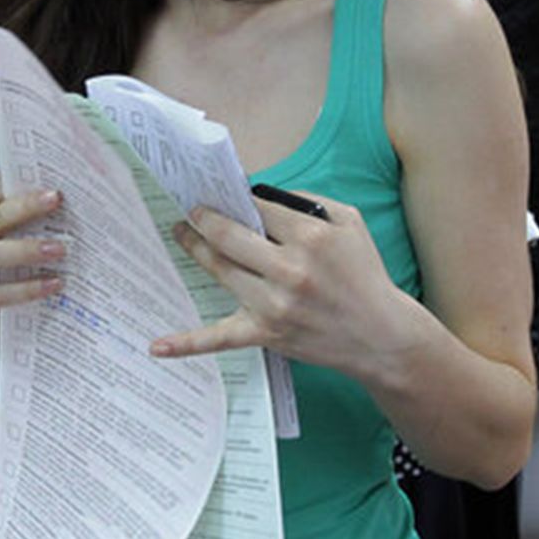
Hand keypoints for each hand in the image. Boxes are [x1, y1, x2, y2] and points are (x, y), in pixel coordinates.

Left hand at [156, 193, 412, 375]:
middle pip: (229, 236)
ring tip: (181, 233)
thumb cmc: (364, 275)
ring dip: (195, 249)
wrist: (381, 335)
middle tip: (190, 210)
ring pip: (221, 270)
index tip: (223, 192)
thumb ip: (308, 202)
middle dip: (203, 218)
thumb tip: (262, 195)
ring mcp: (274, 304)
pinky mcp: (266, 333)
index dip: (239, 197)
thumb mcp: (349, 223)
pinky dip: (186, 343)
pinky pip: (219, 338)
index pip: (259, 207)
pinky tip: (157, 346)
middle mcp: (289, 269)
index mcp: (311, 236)